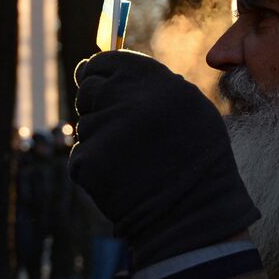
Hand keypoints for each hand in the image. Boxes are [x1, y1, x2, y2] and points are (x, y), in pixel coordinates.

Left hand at [69, 51, 258, 269]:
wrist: (194, 218)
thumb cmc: (197, 163)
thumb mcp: (190, 110)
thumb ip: (149, 84)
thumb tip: (94, 63)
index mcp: (158, 83)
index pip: (108, 60)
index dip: (99, 71)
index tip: (97, 80)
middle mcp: (129, 100)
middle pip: (89, 90)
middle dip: (97, 106)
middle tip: (119, 132)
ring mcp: (106, 131)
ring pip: (85, 126)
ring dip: (99, 140)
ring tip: (130, 162)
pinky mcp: (88, 161)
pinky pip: (80, 155)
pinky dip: (93, 168)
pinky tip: (119, 180)